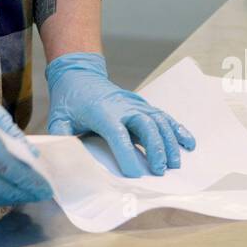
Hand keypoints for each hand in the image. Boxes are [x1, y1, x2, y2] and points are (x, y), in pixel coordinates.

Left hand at [45, 52, 195, 176]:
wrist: (79, 74)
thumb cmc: (68, 99)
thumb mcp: (58, 118)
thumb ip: (60, 138)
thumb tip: (62, 157)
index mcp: (100, 111)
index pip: (117, 132)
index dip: (126, 152)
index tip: (134, 173)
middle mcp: (122, 105)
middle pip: (145, 124)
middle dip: (155, 147)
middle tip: (159, 170)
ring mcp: (135, 103)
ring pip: (158, 120)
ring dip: (169, 141)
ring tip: (175, 163)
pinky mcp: (142, 105)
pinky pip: (163, 116)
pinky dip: (177, 129)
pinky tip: (188, 143)